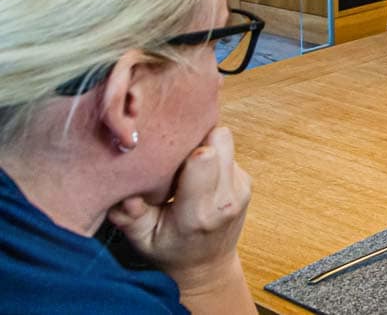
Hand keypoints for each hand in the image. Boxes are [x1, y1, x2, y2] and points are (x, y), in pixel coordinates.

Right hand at [108, 127, 251, 294]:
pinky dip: (211, 156)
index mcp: (198, 213)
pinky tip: (196, 174)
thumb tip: (124, 191)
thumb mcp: (142, 239)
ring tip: (184, 167)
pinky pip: (227, 151)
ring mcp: (241, 186)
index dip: (182, 147)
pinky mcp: (246, 179)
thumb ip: (129, 216)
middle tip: (174, 156)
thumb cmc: (170, 250)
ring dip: (204, 145)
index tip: (163, 155)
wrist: (207, 265)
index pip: (203, 158)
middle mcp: (226, 198)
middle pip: (218, 139)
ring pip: (224, 140)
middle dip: (194, 138)